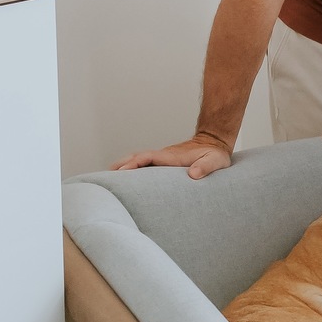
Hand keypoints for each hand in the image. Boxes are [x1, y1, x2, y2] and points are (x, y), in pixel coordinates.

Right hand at [111, 134, 231, 180]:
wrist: (215, 143)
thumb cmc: (215, 154)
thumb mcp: (215, 161)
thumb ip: (206, 167)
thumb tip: (193, 175)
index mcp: (172, 156)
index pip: (148, 158)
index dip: (134, 164)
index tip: (122, 171)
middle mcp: (164, 156)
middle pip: (138, 157)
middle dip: (122, 165)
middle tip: (106, 175)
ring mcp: (163, 158)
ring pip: (140, 160)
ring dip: (125, 166)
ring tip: (110, 177)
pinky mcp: (165, 162)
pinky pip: (145, 164)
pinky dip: (134, 168)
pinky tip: (128, 178)